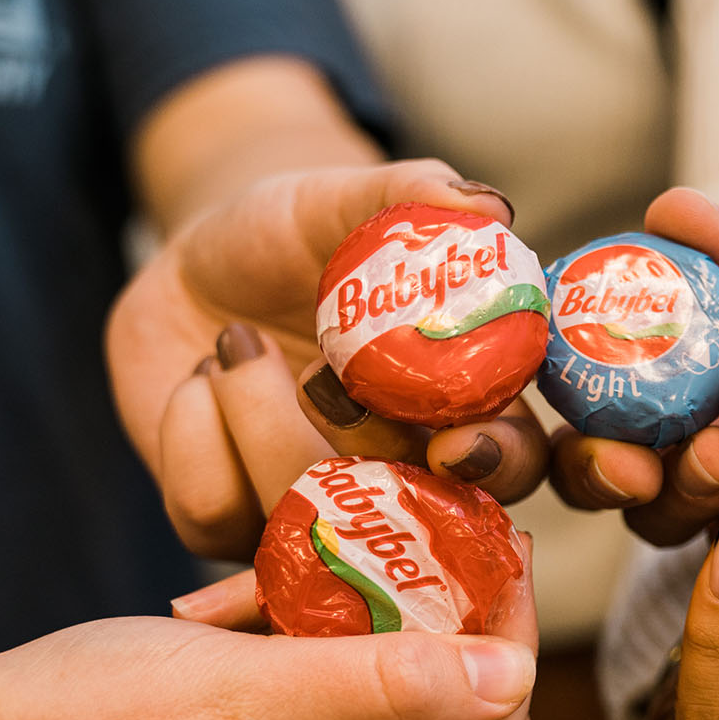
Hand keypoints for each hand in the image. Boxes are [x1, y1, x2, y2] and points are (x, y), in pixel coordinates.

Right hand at [0, 545, 547, 719]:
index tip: (497, 547)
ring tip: (325, 567)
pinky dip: (321, 652)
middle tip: (442, 551)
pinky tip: (254, 602)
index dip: (506, 652)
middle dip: (462, 652)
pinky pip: (345, 714)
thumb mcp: (247, 690)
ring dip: (383, 641)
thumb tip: (514, 670)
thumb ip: (388, 680)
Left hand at [109, 161, 550, 558]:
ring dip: (259, 412)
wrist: (198, 264)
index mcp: (465, 404)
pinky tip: (199, 380)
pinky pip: (213, 512)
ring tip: (236, 343)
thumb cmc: (297, 232)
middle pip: (417, 521)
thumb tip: (489, 206)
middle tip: (322, 377)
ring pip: (304, 517)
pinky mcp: (227, 524)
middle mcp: (403, 477)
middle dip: (362, 448)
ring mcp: (315, 513)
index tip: (463, 443)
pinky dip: (193, 428)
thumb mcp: (348, 200)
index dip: (511, 466)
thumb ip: (417, 195)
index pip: (525, 463)